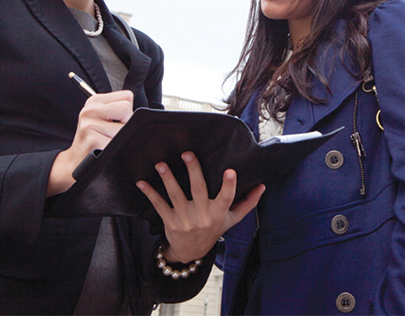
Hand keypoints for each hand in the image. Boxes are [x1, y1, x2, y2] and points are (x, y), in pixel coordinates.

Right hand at [46, 90, 133, 196]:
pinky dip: (118, 149)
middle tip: (113, 133)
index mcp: (95, 101)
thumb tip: (143, 115)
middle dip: (126, 123)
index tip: (116, 121)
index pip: (127, 96)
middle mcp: (90, 110)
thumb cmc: (95, 139)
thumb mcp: (102, 118)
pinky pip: (120, 143)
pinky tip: (106, 150)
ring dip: (122, 138)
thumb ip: (119, 110)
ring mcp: (89, 125)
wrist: (76, 162)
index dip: (127, 111)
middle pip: (127, 109)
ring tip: (108, 141)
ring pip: (125, 127)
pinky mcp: (93, 141)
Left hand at [136, 151, 264, 263]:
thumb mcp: (232, 219)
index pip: (227, 198)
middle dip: (193, 170)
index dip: (229, 185)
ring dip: (168, 179)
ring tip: (162, 164)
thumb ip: (247, 202)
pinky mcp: (170, 221)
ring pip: (176, 195)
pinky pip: (159, 205)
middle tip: (187, 154)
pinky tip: (142, 182)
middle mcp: (202, 216)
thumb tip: (262, 186)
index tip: (230, 171)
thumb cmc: (214, 230)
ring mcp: (185, 219)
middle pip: (198, 189)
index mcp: (219, 213)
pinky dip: (150, 193)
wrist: (191, 251)